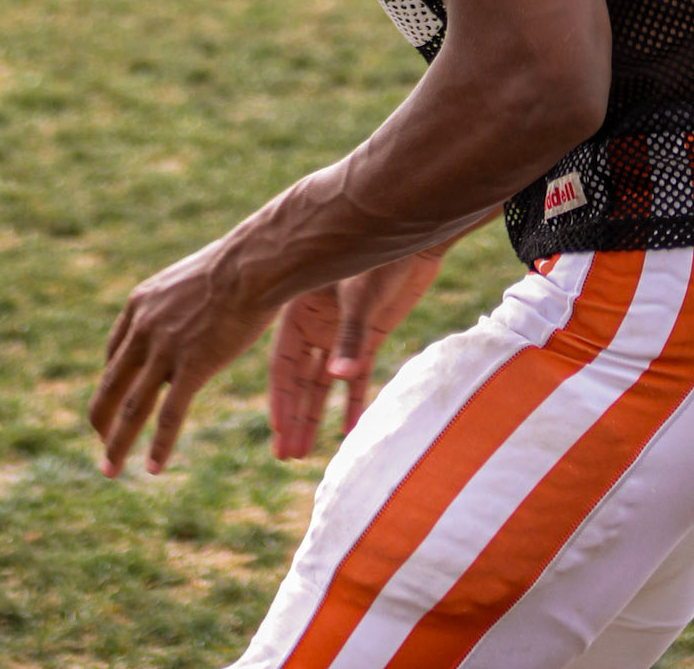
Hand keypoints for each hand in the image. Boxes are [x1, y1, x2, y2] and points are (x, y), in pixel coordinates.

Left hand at [89, 241, 277, 476]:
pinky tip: (154, 469)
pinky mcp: (192, 366)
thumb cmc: (234, 267)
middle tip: (100, 444)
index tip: (116, 402)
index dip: (113, 382)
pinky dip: (159, 445)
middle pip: (112, 384)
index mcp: (140, 305)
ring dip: (117, 444)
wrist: (253, 263)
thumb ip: (177, 303)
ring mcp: (165, 349)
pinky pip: (170, 415)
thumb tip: (187, 313)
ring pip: (132, 407)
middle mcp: (144, 329)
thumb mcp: (190, 280)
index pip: (114, 353)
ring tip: (108, 471)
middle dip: (102, 419)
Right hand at [267, 250, 442, 460]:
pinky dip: (353, 401)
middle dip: (293, 415)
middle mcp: (317, 324)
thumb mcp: (360, 296)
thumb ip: (350, 336)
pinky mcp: (369, 334)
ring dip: (315, 414)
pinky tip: (349, 430)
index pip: (284, 361)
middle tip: (284, 454)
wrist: (416, 239)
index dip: (280, 396)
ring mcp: (343, 331)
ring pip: (324, 381)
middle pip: (300, 378)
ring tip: (304, 452)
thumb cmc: (380, 257)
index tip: (277, 428)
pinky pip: (357, 375)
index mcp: (301, 308)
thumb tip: (339, 379)